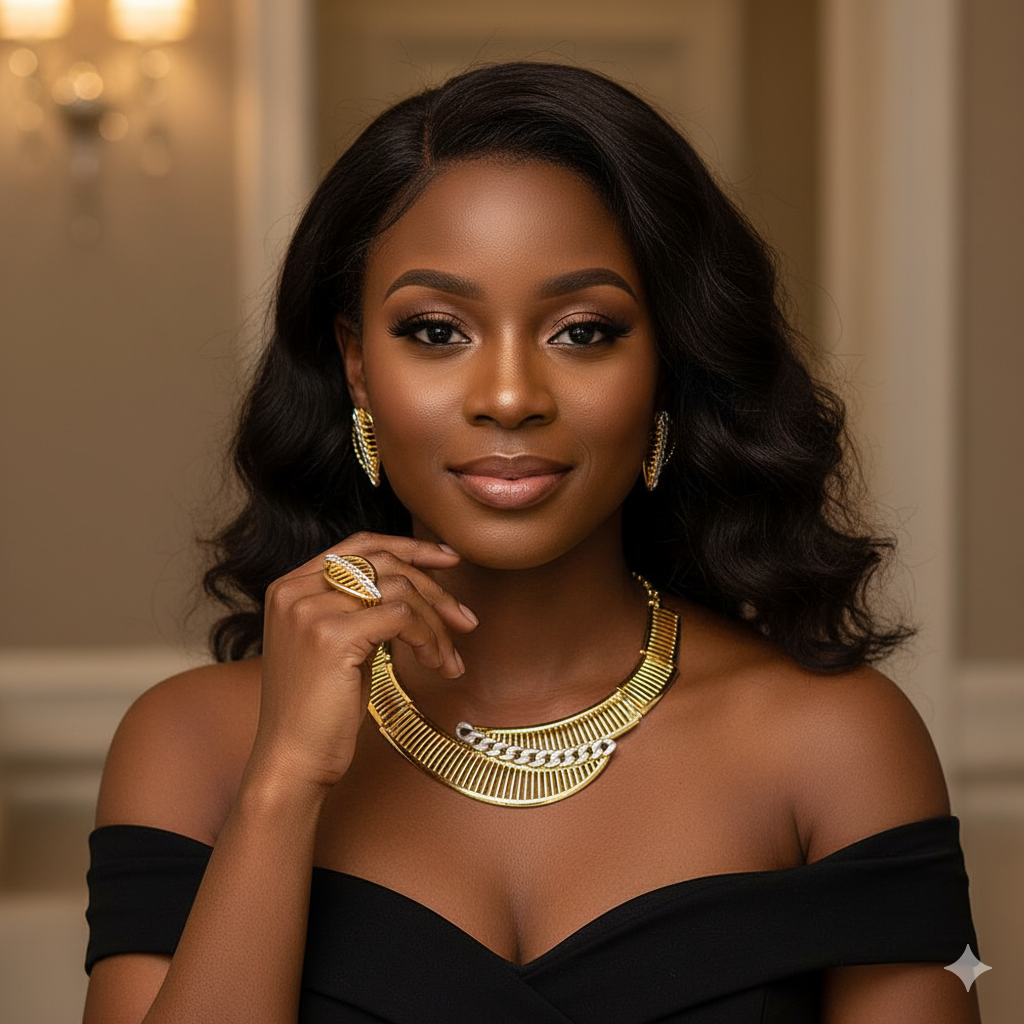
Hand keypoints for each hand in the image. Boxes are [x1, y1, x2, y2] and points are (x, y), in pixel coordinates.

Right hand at [246, 533, 476, 792]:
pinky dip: (429, 638)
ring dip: (436, 623)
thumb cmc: (320, 710)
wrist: (292, 761)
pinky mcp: (332, 636)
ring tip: (448, 659)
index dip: (409, 547)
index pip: (360, 544)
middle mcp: (295, 590)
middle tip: (466, 619)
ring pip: (400, 589)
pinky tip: (434, 665)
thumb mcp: (337, 644)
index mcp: (290, 586)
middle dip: (435, 588)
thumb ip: (360, 607)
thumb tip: (415, 583)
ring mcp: (310, 611)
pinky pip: (402, 617)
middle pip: (385, 563)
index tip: (449, 559)